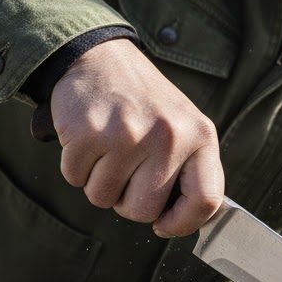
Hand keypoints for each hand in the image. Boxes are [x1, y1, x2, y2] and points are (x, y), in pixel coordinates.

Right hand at [49, 39, 223, 235]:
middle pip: (143, 211)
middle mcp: (169, 136)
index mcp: (200, 136)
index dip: (183, 224)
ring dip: (98, 182)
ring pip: (103, 199)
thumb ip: (189, 170)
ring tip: (108, 147)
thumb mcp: (183, 127)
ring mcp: (128, 134)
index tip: (163, 225)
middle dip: (127, 201)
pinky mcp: (89, 133)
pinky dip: (76, 166)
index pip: (206, 201)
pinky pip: (75, 179)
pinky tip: (88, 138)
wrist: (100, 56)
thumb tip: (184, 222)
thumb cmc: (144, 104)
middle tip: (125, 170)